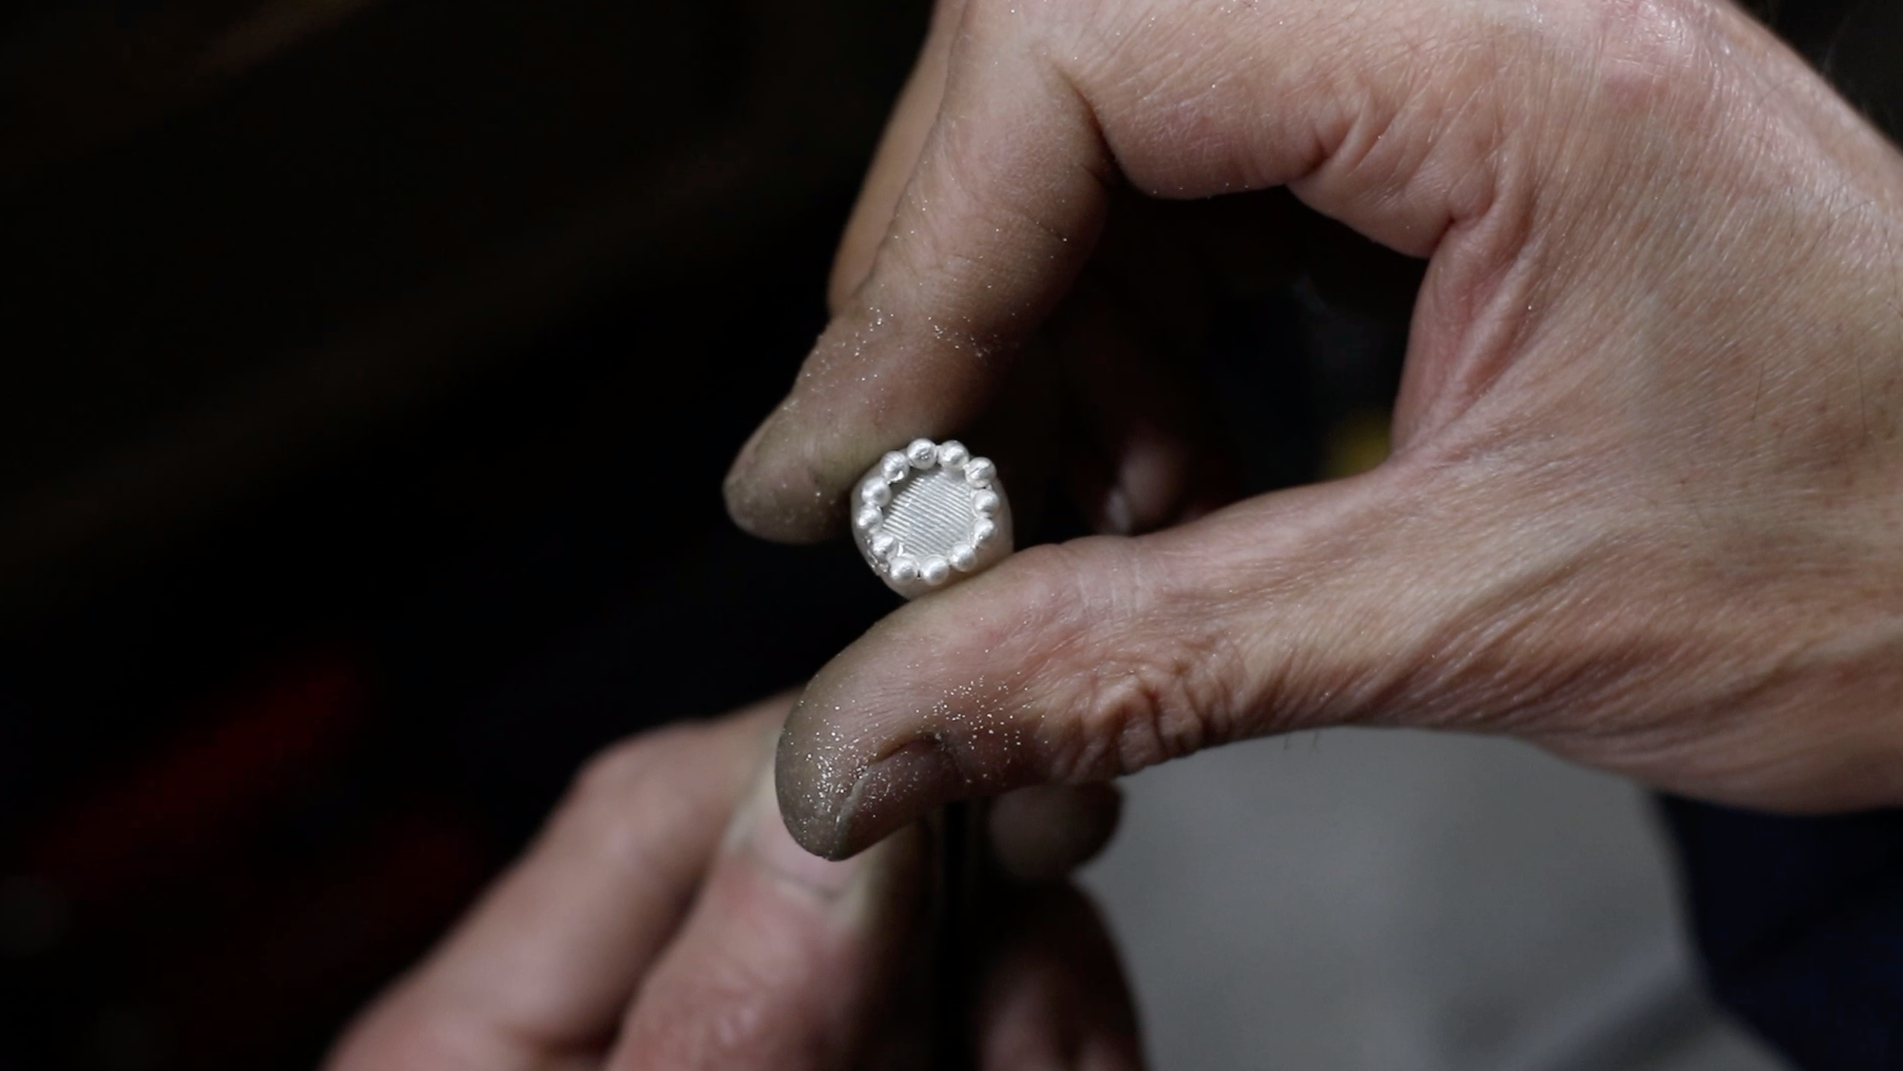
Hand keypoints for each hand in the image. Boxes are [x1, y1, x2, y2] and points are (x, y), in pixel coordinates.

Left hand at [323, 694, 1139, 1069]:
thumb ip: (728, 1011)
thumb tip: (833, 796)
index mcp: (488, 1041)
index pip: (658, 801)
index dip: (827, 756)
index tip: (971, 754)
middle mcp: (637, 1032)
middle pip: (823, 871)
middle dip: (970, 906)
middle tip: (1047, 970)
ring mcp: (783, 1058)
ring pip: (935, 955)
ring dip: (1036, 994)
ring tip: (1060, 1064)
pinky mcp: (888, 1069)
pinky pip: (987, 1028)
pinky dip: (1046, 1040)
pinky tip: (1065, 1067)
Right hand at [723, 0, 1902, 858]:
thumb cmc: (1880, 555)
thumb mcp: (1479, 615)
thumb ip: (1142, 660)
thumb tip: (888, 718)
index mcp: (1515, 48)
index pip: (1081, 56)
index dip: (910, 271)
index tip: (839, 476)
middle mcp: (1466, 4)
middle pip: (1056, 75)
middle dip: (958, 311)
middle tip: (931, 513)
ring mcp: (1436, 59)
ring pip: (1094, 141)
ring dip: (1038, 345)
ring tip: (1083, 528)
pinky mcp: (1420, 138)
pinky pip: (1180, 193)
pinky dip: (1125, 344)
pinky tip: (1160, 477)